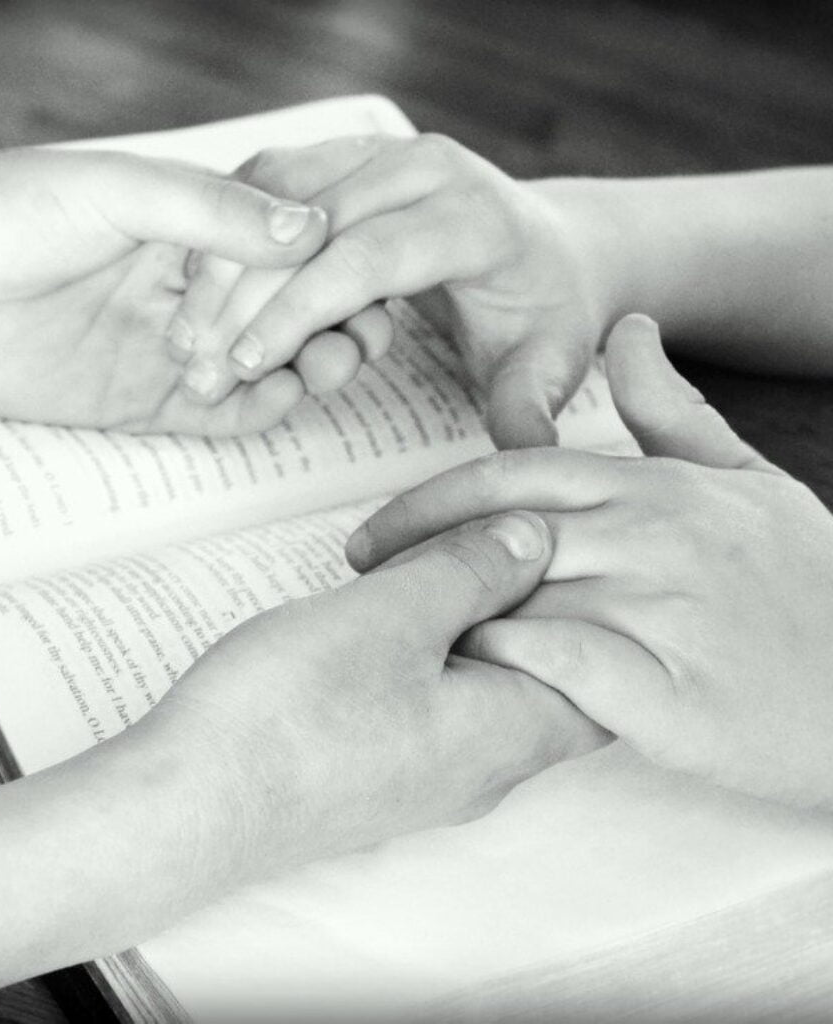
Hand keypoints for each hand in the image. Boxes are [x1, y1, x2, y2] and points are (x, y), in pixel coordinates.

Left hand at [0, 151, 331, 434]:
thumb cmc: (6, 215)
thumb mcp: (118, 193)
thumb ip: (214, 212)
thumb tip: (312, 228)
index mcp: (189, 225)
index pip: (286, 247)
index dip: (331, 266)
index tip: (366, 277)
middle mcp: (191, 286)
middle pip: (290, 309)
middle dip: (333, 320)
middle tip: (360, 334)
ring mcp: (175, 346)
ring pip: (268, 363)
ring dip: (310, 364)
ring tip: (331, 364)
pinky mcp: (149, 401)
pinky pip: (225, 414)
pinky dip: (264, 407)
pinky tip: (286, 394)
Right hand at [136, 509, 605, 876]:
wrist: (190, 802)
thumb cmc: (291, 712)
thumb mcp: (392, 614)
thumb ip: (475, 570)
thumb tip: (536, 539)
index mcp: (509, 733)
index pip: (607, 673)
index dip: (595, 597)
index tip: (557, 539)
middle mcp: (485, 770)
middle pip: (548, 675)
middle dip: (530, 601)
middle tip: (491, 539)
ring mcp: (431, 778)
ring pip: (489, 687)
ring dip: (474, 623)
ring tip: (433, 565)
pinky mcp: (383, 772)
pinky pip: (440, 705)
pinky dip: (435, 651)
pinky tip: (390, 615)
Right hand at [170, 134, 608, 446]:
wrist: (549, 249)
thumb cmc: (544, 312)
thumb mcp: (549, 364)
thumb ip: (530, 408)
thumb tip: (524, 455)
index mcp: (472, 216)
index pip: (365, 259)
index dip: (297, 312)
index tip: (245, 365)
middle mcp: (425, 168)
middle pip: (307, 226)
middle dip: (243, 295)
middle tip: (196, 361)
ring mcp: (384, 153)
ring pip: (276, 196)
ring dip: (223, 264)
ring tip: (186, 334)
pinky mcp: (351, 156)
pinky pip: (272, 182)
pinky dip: (230, 232)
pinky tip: (200, 291)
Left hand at [347, 314, 832, 809]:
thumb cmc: (803, 583)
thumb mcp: (743, 477)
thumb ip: (670, 408)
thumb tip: (629, 327)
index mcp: (653, 484)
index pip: (509, 476)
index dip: (427, 503)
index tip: (374, 534)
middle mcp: (650, 534)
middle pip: (494, 532)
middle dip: (410, 554)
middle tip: (356, 580)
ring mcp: (661, 610)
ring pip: (515, 597)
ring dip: (443, 614)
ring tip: (387, 637)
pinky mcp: (668, 692)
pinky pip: (557, 669)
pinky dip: (501, 670)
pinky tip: (462, 684)